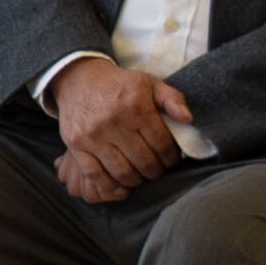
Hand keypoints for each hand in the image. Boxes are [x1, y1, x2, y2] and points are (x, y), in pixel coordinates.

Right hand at [46, 58, 192, 198]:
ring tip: (140, 175)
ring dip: (137, 180)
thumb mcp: (149, 83)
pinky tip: (120, 184)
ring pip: (123, 172)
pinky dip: (110, 186)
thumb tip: (188, 119)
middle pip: (144, 162)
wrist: (78, 79)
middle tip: (157, 170)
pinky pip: (95, 174)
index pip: (162, 144)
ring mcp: (93, 136)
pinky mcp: (77, 145)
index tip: (170, 160)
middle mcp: (114, 123)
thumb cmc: (119, 84)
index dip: (171, 157)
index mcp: (136, 108)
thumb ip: (173, 99)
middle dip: (156, 171)